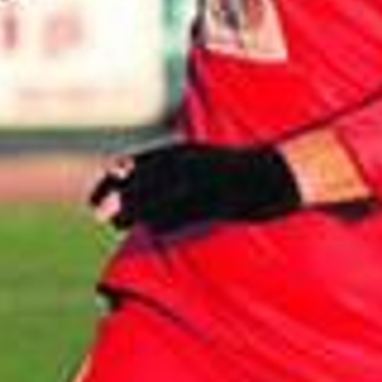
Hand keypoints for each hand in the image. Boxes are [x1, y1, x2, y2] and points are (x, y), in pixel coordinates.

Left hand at [90, 142, 302, 233]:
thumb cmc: (244, 174)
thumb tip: (154, 205)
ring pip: (165, 193)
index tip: (102, 186)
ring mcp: (210, 181)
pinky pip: (192, 208)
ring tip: (114, 221)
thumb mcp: (209, 167)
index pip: (147, 161)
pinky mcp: (225, 198)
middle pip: (149, 177)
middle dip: (120, 193)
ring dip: (138, 206)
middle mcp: (196, 164)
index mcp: (190, 153)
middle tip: (95, 212)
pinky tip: (154, 228)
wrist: (286, 172)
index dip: (122, 174)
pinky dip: (171, 217)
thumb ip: (182, 176)